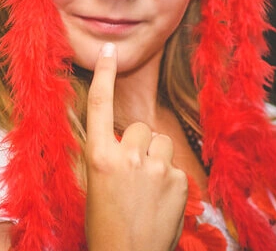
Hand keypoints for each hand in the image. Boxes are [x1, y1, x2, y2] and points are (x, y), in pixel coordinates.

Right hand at [84, 43, 187, 250]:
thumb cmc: (104, 223)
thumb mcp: (96, 184)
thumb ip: (112, 157)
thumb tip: (129, 141)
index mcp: (99, 156)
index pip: (99, 106)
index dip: (105, 76)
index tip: (111, 52)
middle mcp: (128, 156)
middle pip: (140, 128)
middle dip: (140, 144)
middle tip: (132, 174)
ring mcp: (156, 168)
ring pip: (161, 143)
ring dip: (156, 158)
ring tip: (146, 188)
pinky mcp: (179, 181)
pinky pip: (175, 167)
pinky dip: (169, 181)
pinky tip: (159, 202)